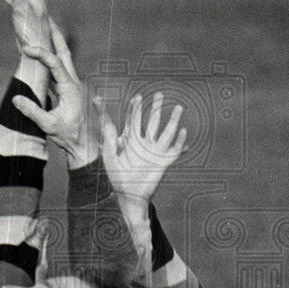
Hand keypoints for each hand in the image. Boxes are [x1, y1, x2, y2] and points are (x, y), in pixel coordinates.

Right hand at [12, 20, 95, 168]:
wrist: (83, 146)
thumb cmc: (68, 136)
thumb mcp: (49, 126)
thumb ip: (33, 112)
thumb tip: (16, 99)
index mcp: (70, 88)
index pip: (55, 63)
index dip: (41, 53)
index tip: (26, 48)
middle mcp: (73, 82)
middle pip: (64, 53)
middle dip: (54, 35)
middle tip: (46, 16)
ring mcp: (72, 85)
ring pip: (63, 60)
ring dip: (54, 44)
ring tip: (44, 29)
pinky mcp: (68, 91)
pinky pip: (58, 71)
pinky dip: (50, 60)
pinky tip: (41, 56)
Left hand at [97, 92, 186, 216]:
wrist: (128, 193)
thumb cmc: (116, 176)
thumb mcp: (110, 155)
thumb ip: (109, 139)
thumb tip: (105, 122)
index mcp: (132, 141)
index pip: (135, 120)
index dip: (136, 108)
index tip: (137, 97)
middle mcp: (145, 144)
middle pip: (152, 121)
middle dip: (156, 108)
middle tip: (159, 94)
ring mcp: (156, 152)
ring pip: (166, 132)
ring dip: (173, 120)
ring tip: (178, 107)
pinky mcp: (164, 162)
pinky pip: (175, 150)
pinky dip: (180, 142)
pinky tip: (183, 132)